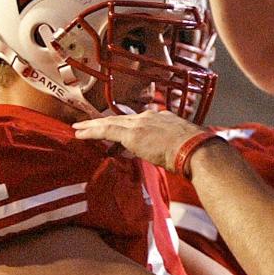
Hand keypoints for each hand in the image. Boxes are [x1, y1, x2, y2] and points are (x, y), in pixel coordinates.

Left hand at [73, 109, 204, 170]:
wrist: (195, 149)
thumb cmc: (194, 152)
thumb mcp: (181, 145)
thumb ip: (170, 147)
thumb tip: (167, 157)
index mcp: (162, 119)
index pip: (138, 121)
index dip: (125, 125)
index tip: (118, 129)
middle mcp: (149, 117)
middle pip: (120, 118)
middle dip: (103, 120)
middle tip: (88, 122)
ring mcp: (139, 124)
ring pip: (109, 122)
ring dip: (92, 125)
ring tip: (78, 128)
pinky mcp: (132, 134)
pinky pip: (106, 130)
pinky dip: (91, 131)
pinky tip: (80, 133)